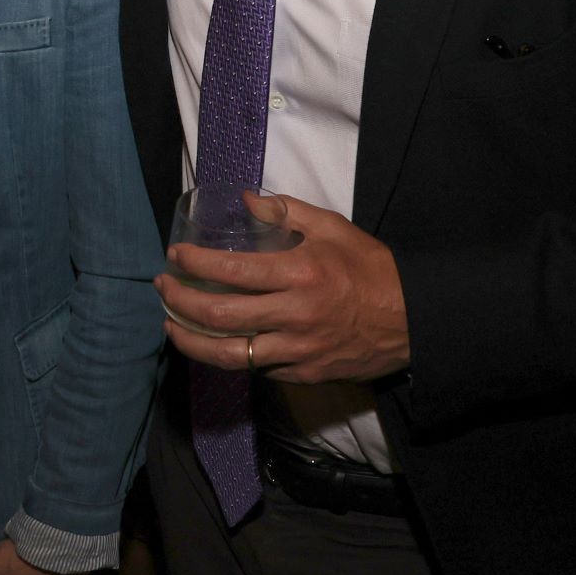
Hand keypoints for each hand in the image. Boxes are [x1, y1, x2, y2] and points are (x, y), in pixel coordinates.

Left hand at [158, 194, 409, 383]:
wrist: (412, 321)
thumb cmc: (371, 269)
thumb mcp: (333, 228)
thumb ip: (287, 211)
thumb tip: (246, 200)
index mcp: (300, 273)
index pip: (231, 272)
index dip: (195, 265)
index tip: (175, 256)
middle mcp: (294, 315)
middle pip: (219, 317)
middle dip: (180, 303)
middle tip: (163, 289)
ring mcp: (298, 351)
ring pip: (229, 355)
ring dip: (191, 341)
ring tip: (171, 326)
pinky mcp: (303, 374)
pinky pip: (257, 368)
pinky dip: (230, 356)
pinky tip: (215, 342)